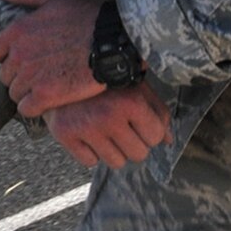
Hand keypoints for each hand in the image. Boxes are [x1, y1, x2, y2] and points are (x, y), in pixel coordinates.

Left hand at [0, 0, 104, 114]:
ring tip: (47, 87)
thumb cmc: (88, 16)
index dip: (5, 57)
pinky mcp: (46, 96)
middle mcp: (19, 55)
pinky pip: (27, 109)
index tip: (22, 58)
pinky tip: (48, 101)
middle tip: (40, 73)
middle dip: (19, 75)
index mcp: (17, 32)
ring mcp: (31, 77)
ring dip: (28, 92)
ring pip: (15, 93)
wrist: (114, 40)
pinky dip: (35, 107)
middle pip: (5, 76)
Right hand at [45, 88, 172, 169]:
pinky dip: (90, 151)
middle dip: (134, 143)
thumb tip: (169, 140)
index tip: (140, 122)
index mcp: (131, 102)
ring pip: (116, 163)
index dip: (150, 131)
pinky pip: (90, 162)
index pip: (155, 137)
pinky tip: (88, 132)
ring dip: (114, 150)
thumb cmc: (106, 80)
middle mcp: (108, 116)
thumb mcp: (136, 87)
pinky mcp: (65, 135)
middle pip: (138, 154)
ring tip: (105, 129)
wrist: (61, 68)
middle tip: (122, 127)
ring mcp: (85, 127)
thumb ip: (157, 112)